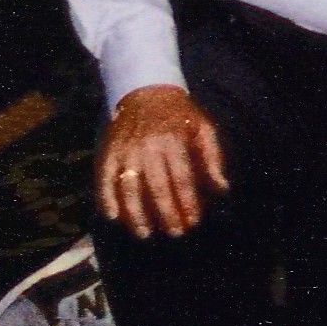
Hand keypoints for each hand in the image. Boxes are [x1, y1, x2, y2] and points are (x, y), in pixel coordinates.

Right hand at [97, 86, 226, 237]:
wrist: (146, 92)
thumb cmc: (180, 115)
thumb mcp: (204, 129)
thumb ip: (213, 159)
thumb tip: (222, 189)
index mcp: (174, 142)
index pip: (181, 179)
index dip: (187, 203)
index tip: (193, 222)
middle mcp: (148, 148)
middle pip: (156, 187)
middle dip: (166, 213)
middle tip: (174, 233)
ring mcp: (125, 151)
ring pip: (128, 188)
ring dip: (135, 213)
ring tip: (144, 233)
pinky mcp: (108, 153)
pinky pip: (104, 179)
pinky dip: (106, 199)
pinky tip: (113, 217)